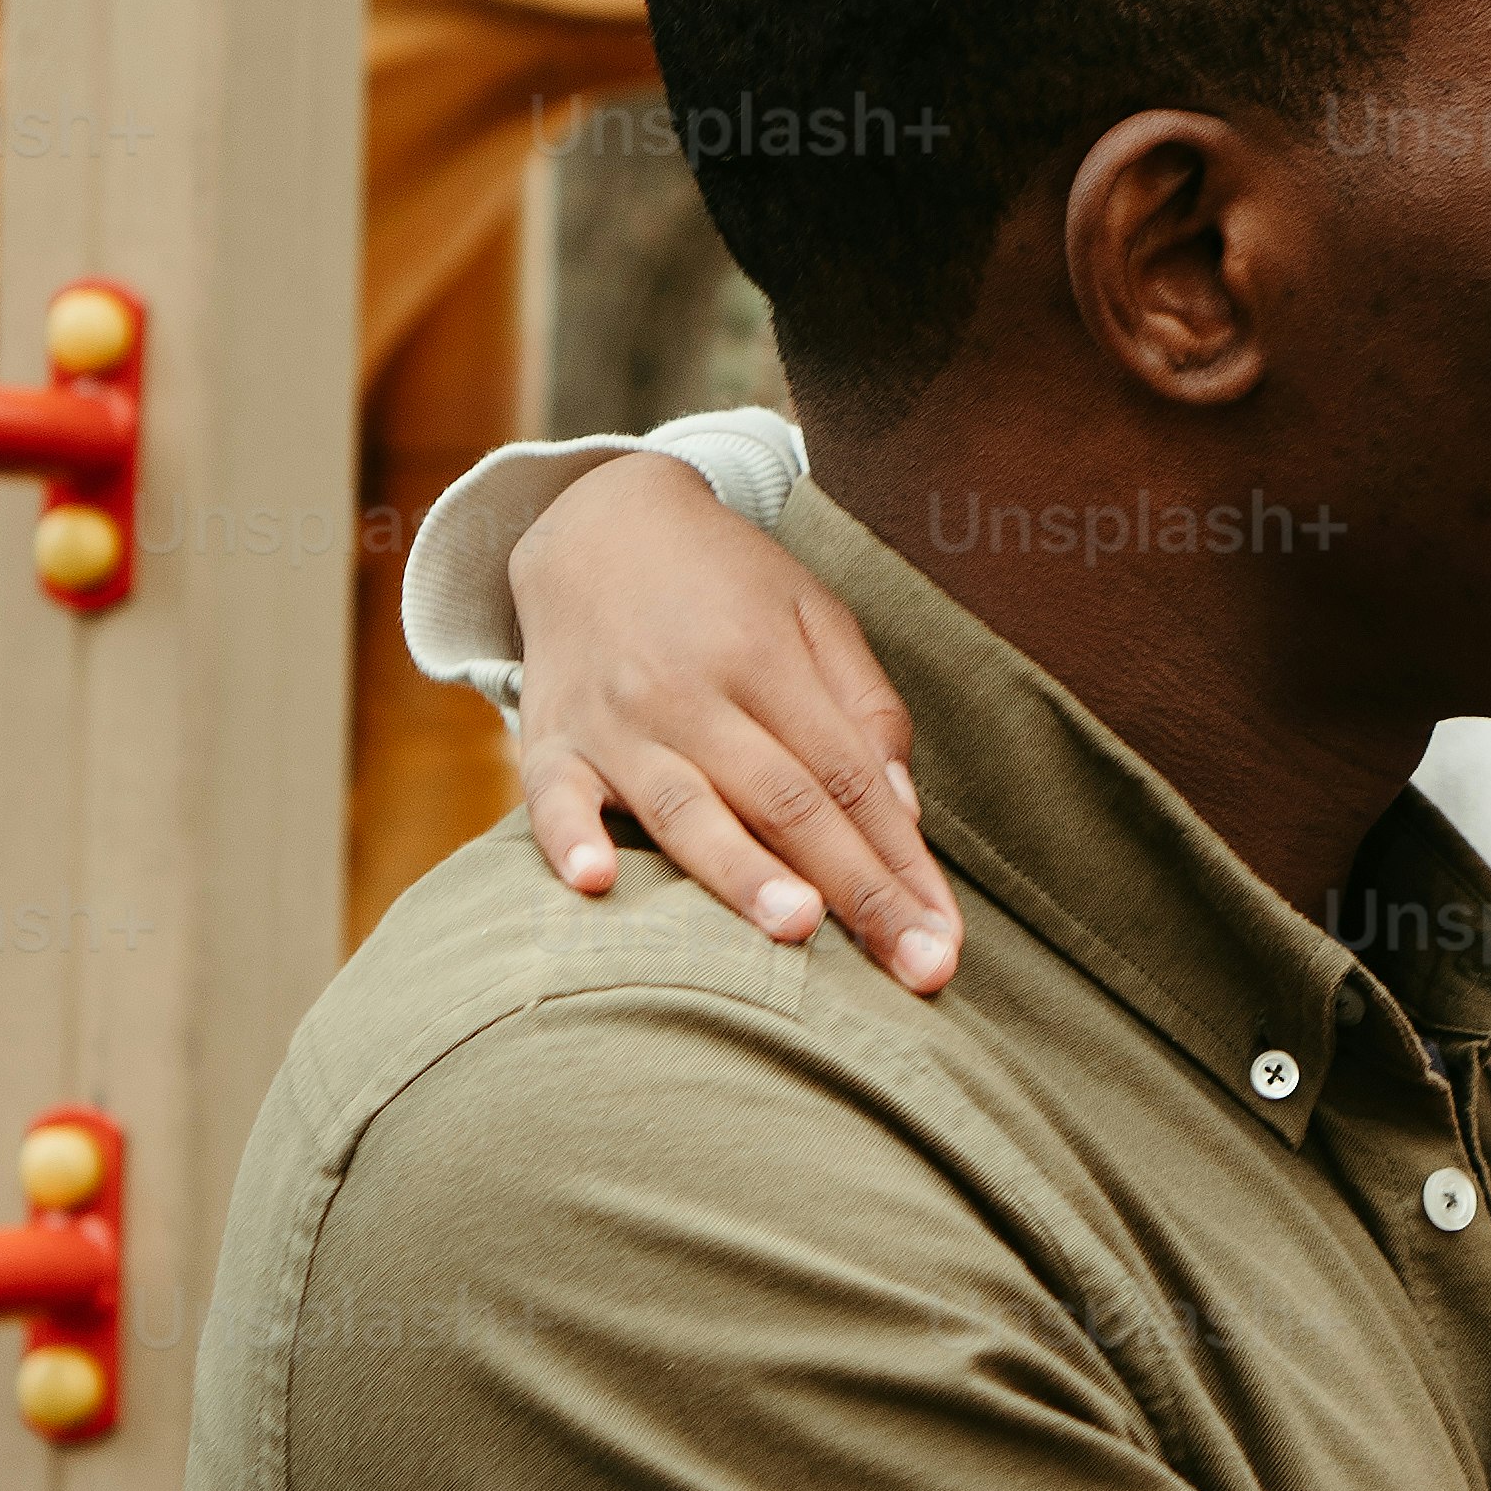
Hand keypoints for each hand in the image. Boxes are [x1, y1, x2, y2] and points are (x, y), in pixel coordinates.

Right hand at [512, 453, 963, 995]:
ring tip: (796, 929)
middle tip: (912, 966)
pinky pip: (552, 799)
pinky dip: (569, 839)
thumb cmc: (723, 585)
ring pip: (686, 810)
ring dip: (740, 873)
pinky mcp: (548, 743)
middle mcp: (693, 694)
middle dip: (856, 891)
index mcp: (767, 660)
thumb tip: (904, 815)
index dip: (901, 860)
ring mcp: (616, 722)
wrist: (594, 524)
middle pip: (787, 805)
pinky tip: (596, 881)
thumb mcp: (813, 615)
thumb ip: (863, 709)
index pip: (850, 779)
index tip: (942, 937)